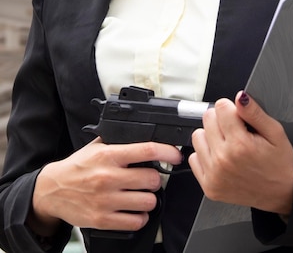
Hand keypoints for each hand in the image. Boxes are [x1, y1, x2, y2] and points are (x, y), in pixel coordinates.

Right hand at [28, 138, 181, 235]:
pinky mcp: (103, 219)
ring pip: (147, 201)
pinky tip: (135, 210)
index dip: (167, 152)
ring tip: (142, 194)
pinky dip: (140, 217)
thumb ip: (119, 142)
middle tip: (150, 178)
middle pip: (152, 179)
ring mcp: (106, 200)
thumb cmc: (77, 168)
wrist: (52, 190)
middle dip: (156, 179)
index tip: (175, 155)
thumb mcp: (96, 147)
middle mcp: (108, 177)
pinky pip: (135, 221)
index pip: (146, 150)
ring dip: (150, 198)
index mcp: (109, 156)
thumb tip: (146, 135)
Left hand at [189, 91, 292, 214]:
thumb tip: (240, 97)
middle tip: (236, 132)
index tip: (239, 117)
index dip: (231, 109)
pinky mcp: (208, 186)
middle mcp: (223, 160)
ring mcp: (214, 175)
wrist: (281, 195)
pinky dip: (205, 155)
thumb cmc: (279, 165)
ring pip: (197, 136)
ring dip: (211, 136)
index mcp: (240, 144)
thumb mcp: (276, 133)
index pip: (220, 107)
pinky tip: (221, 158)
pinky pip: (193, 158)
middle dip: (221, 120)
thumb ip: (255, 113)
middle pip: (207, 118)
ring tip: (228, 145)